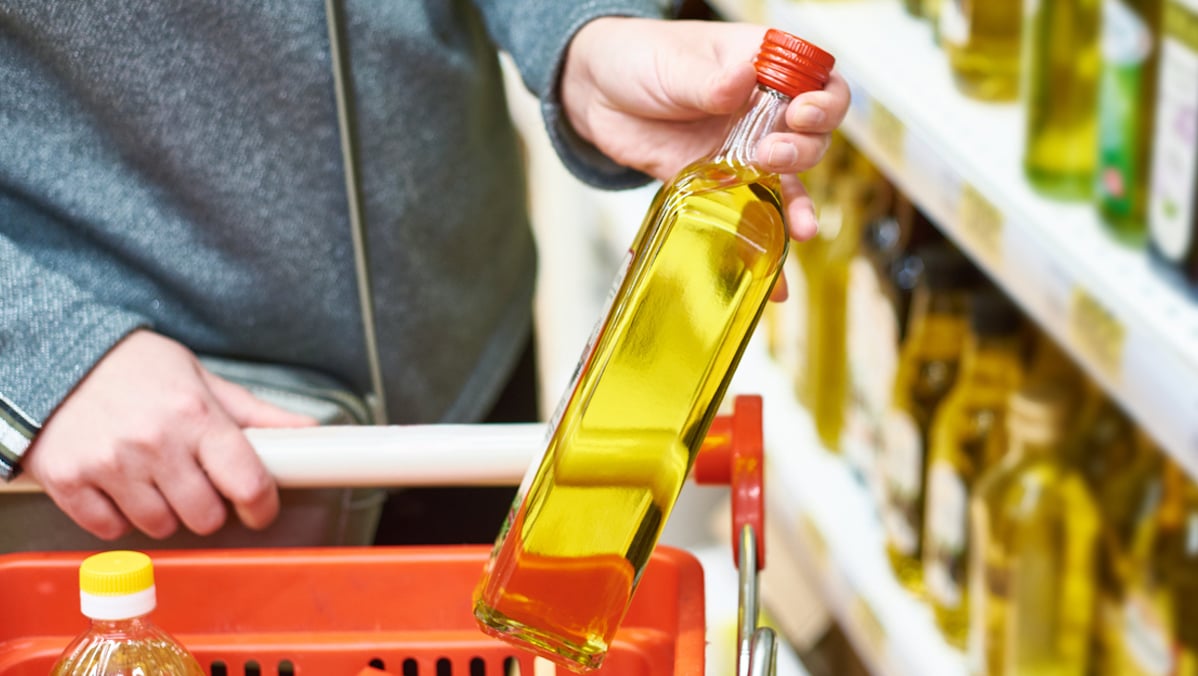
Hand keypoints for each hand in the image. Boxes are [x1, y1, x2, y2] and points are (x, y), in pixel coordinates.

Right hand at [23, 329, 316, 539]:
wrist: (58, 355)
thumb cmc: (136, 367)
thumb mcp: (202, 380)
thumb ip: (254, 414)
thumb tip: (308, 430)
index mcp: (196, 415)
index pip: (248, 483)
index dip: (262, 507)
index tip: (260, 509)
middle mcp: (154, 442)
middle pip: (205, 517)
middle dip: (209, 509)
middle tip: (198, 486)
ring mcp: (109, 464)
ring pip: (159, 527)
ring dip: (165, 514)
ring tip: (156, 480)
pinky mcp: (69, 481)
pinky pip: (110, 530)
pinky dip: (120, 518)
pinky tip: (121, 487)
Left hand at [561, 18, 850, 295]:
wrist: (594, 94)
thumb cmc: (638, 57)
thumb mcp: (673, 63)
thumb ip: (708, 80)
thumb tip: (740, 81)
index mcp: (762, 67)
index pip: (819, 81)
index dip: (822, 101)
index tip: (798, 112)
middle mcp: (761, 111)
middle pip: (812, 135)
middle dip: (803, 149)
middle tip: (770, 154)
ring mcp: (742, 150)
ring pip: (788, 179)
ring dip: (798, 202)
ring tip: (795, 221)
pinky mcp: (716, 184)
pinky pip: (748, 212)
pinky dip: (766, 239)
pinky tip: (783, 265)